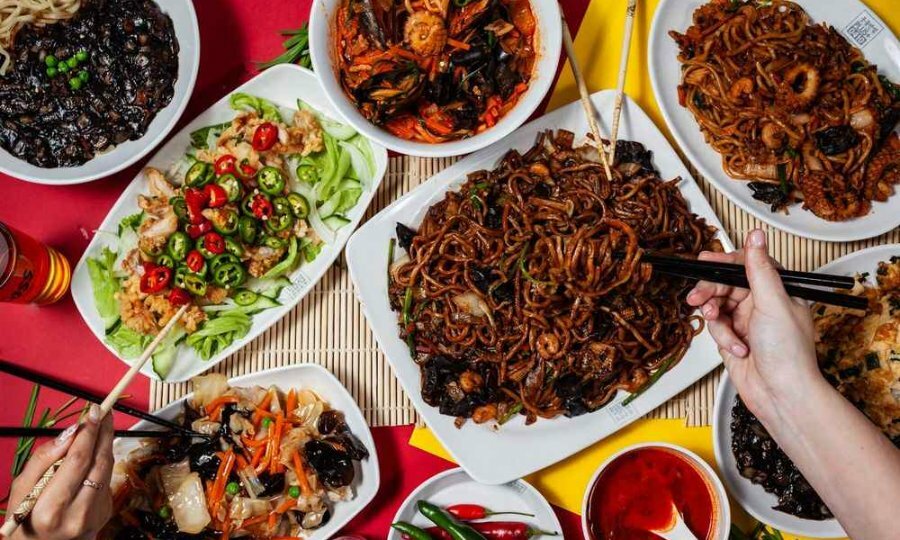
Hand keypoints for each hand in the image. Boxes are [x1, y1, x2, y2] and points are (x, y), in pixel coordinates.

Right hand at [5, 405, 113, 539]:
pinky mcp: (105, 513)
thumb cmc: (25, 517)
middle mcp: (77, 516)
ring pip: (107, 470)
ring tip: (101, 425)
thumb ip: (43, 460)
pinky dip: (101, 463)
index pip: (77, 461)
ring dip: (106, 444)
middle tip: (103, 411)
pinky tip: (94, 453)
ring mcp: (94, 516)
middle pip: (98, 463)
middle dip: (103, 433)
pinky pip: (106, 480)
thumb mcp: (21, 489)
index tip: (94, 411)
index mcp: (50, 511)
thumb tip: (69, 433)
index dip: (88, 433)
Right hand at [686, 229, 823, 421]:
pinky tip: (737, 347)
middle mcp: (762, 304)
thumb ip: (760, 268)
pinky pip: (715, 328)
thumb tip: (756, 235)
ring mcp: (747, 322)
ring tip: (716, 321)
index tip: (707, 261)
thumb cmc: (789, 353)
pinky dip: (722, 337)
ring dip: (715, 316)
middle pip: (726, 285)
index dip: (725, 262)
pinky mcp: (733, 339)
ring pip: (717, 305)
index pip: (747, 265)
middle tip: (700, 297)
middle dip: (711, 291)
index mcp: (778, 290)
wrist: (781, 395)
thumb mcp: (773, 303)